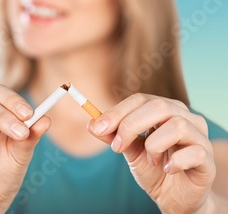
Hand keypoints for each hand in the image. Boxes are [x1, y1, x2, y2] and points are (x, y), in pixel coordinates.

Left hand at [88, 94, 214, 213]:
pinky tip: (167, 169)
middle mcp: (185, 118)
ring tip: (151, 160)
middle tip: (117, 147)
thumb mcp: (129, 151)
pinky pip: (193, 152)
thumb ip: (113, 136)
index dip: (117, 112)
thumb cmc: (154, 169)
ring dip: (154, 145)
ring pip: (177, 126)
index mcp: (165, 111)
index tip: (98, 128)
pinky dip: (174, 161)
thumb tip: (91, 124)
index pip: (140, 100)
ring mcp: (199, 137)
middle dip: (130, 125)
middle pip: (159, 106)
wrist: (175, 198)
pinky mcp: (207, 159)